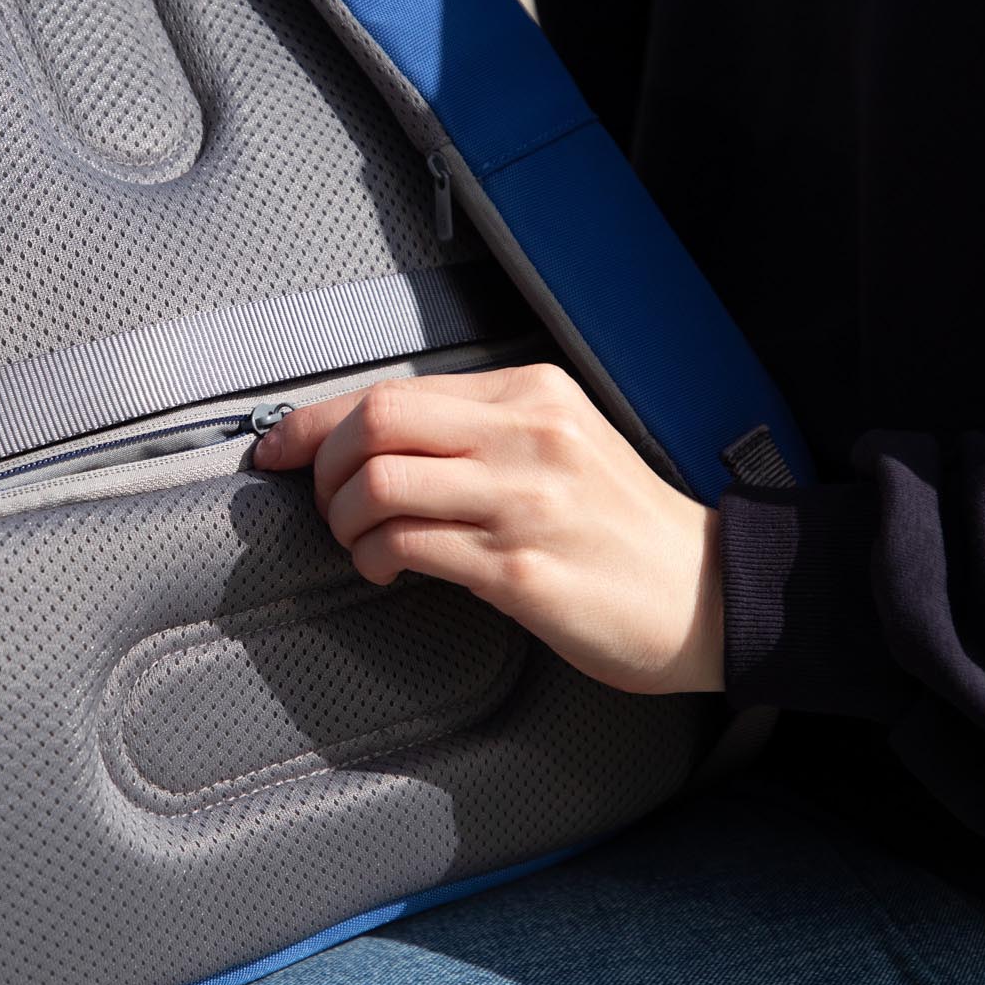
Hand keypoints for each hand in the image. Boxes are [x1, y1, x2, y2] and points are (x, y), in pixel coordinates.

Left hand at [254, 362, 723, 695]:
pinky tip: (384, 569)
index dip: (315, 421)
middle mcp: (527, 434)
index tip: (276, 448)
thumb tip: (370, 439)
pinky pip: (408, 546)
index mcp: (530, 393)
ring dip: (343, 520)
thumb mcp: (559, 441)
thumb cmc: (620, 523)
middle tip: (325, 502)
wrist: (708, 593)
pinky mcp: (521, 568)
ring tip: (359, 542)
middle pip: (375, 423)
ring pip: (380, 484)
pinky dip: (373, 558)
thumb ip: (477, 430)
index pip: (394, 391)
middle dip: (322, 467)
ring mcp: (525, 500)